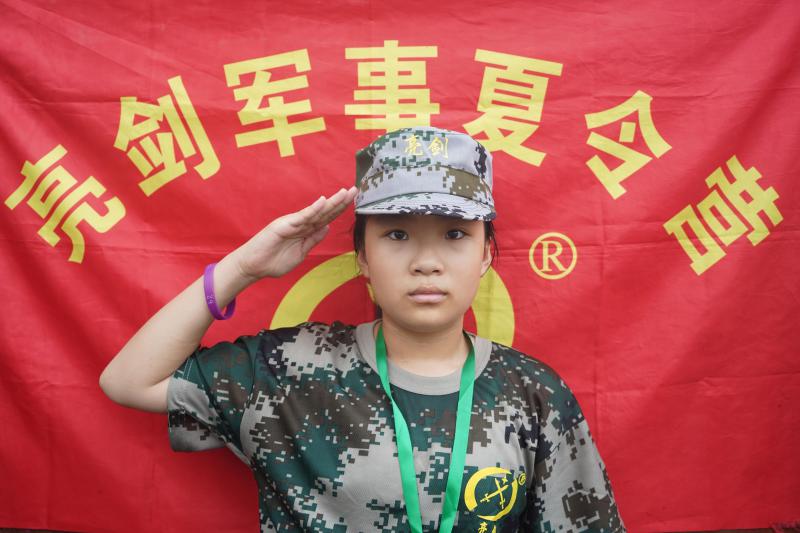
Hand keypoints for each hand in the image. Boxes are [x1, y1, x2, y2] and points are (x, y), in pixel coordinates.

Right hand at [232, 186, 358, 281]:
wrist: (254, 266)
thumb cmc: (274, 261)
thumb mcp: (301, 252)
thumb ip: (313, 239)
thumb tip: (326, 227)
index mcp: (305, 231)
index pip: (326, 218)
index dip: (339, 210)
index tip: (353, 201)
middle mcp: (301, 224)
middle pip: (324, 212)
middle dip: (340, 202)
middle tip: (355, 190)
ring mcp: (293, 223)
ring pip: (316, 212)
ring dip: (331, 203)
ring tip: (345, 193)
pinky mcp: (284, 225)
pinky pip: (302, 217)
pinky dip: (313, 209)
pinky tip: (323, 201)